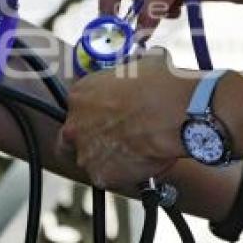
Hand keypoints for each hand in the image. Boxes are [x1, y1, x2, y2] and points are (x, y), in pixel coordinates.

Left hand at [60, 48, 193, 189]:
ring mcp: (85, 153)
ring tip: (134, 151)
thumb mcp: (138, 64)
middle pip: (71, 137)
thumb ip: (127, 72)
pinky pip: (109, 177)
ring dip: (106, 157)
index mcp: (79, 94)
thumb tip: (141, 64)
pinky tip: (140, 162)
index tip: (110, 115)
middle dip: (88, 139)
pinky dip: (122, 174)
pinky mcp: (101, 175)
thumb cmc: (159, 84)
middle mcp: (74, 125)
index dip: (94, 113)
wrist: (172, 111)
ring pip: (90, 160)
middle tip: (113, 138)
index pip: (77, 107)